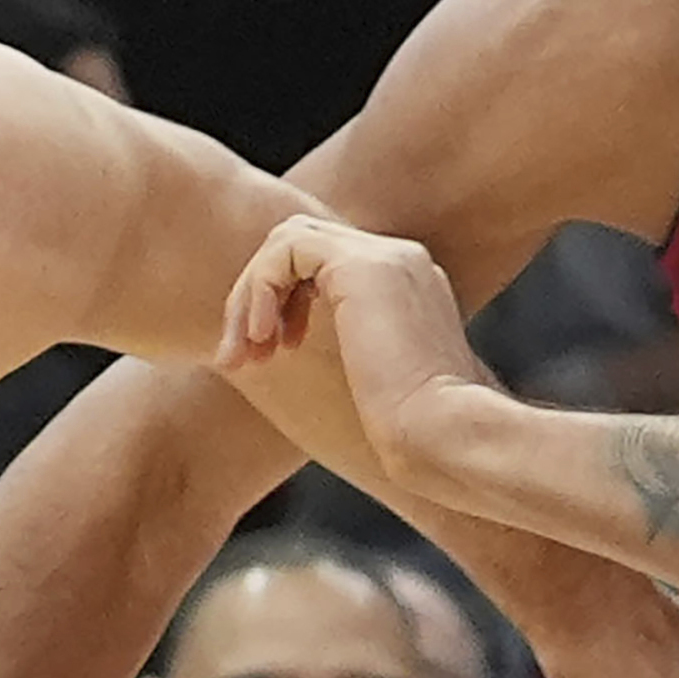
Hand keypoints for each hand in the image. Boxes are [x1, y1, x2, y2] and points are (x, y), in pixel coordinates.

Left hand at [215, 212, 484, 500]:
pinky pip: (287, 247)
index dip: (282, 304)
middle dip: (257, 293)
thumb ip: (337, 357)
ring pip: (289, 239)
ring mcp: (387, 256)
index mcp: (407, 288)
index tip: (263, 359)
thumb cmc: (407, 438)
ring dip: (251, 293)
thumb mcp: (365, 388)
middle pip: (303, 243)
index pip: (326, 264)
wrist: (441, 438)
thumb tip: (273, 356)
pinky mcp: (362, 266)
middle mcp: (401, 261)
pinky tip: (260, 338)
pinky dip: (259, 289)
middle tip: (237, 358)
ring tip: (242, 355)